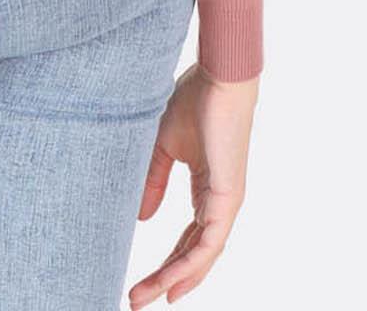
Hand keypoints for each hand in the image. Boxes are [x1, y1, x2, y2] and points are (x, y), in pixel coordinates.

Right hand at [129, 62, 259, 305]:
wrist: (218, 78)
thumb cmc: (194, 101)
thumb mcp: (162, 146)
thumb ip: (153, 181)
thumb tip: (141, 219)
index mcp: (206, 190)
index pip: (187, 239)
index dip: (167, 262)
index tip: (143, 283)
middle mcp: (220, 202)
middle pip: (193, 254)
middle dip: (165, 279)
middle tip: (137, 300)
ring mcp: (227, 203)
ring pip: (201, 256)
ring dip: (174, 278)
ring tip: (147, 297)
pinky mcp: (228, 198)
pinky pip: (209, 243)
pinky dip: (191, 265)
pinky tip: (172, 281)